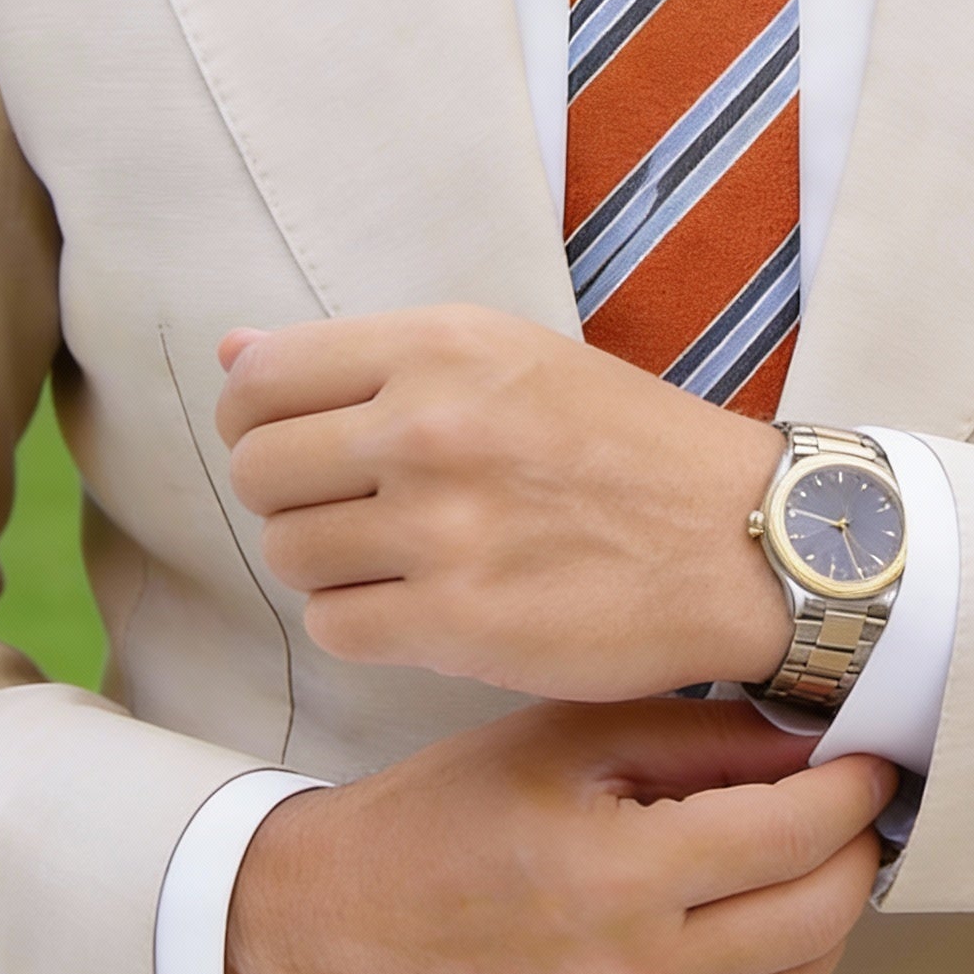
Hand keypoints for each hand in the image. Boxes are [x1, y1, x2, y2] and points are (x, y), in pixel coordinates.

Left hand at [215, 306, 792, 698]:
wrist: (741, 539)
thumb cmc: (627, 445)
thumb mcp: (510, 357)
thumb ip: (368, 356)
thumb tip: (231, 349)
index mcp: (441, 347)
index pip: (258, 379)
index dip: (256, 419)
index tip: (297, 443)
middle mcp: (431, 427)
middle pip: (257, 471)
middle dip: (288, 497)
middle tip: (353, 509)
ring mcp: (443, 529)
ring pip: (288, 554)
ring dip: (327, 564)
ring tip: (397, 558)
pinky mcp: (460, 623)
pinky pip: (334, 627)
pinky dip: (363, 624)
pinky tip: (420, 607)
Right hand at [224, 698, 896, 973]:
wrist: (336, 929)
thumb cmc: (441, 820)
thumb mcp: (565, 739)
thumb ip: (700, 739)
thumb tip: (810, 744)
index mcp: (618, 878)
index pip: (797, 834)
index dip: (855, 791)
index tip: (871, 765)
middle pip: (819, 919)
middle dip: (855, 854)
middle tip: (852, 812)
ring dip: (822, 923)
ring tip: (802, 867)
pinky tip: (745, 934)